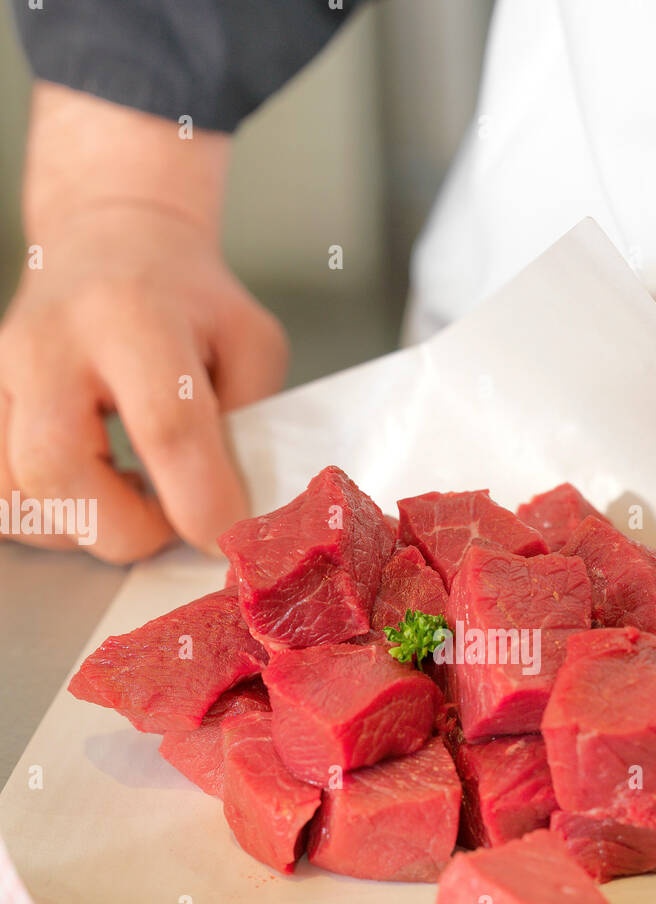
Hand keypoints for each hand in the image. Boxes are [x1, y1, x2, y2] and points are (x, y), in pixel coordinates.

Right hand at [0, 83, 287, 562]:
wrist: (108, 241)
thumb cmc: (186, 301)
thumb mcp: (249, 342)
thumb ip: (252, 425)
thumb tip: (241, 514)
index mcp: (134, 317)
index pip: (166, 425)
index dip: (201, 499)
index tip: (228, 531)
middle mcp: (50, 343)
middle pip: (56, 469)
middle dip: (126, 528)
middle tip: (170, 516)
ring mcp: (1, 373)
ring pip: (14, 493)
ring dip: (83, 527)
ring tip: (129, 500)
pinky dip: (45, 517)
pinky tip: (87, 496)